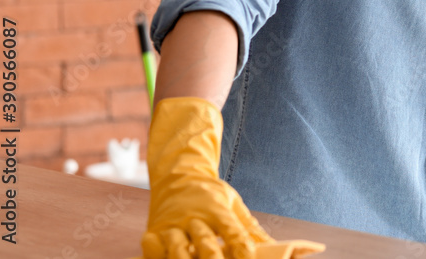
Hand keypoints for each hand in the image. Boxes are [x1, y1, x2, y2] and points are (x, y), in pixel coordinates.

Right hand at [141, 97, 325, 257]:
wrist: (177, 175)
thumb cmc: (209, 194)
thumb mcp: (232, 202)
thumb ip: (249, 227)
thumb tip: (273, 245)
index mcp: (217, 209)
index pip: (232, 230)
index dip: (241, 247)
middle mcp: (194, 217)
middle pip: (205, 241)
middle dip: (213, 258)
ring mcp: (172, 226)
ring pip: (177, 248)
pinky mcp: (153, 233)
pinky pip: (152, 249)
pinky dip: (157, 258)